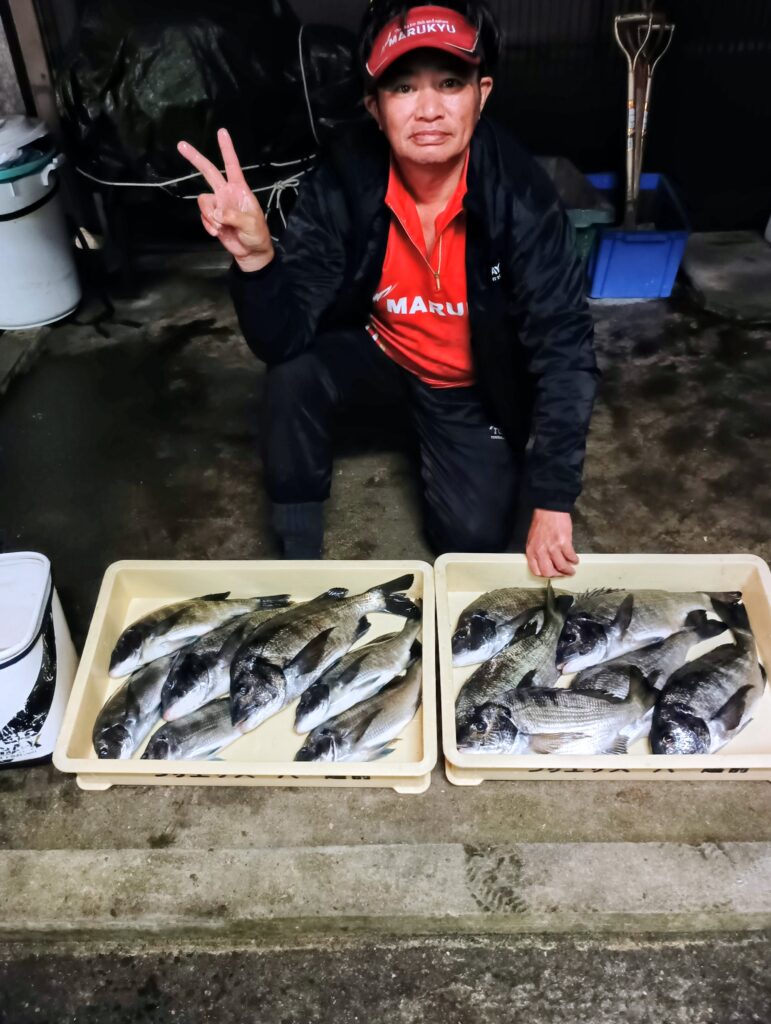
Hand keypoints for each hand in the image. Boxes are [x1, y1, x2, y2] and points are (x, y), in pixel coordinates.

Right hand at [177, 127, 273, 271]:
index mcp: (240, 189)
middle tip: (180, 145)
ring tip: (221, 228)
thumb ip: (234, 217)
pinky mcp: (212, 217)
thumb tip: (217, 213)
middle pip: (209, 172)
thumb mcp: (251, 224)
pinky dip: (209, 226)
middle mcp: (226, 193)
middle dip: (195, 158)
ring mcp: (218, 205)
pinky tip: (219, 233)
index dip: (227, 149)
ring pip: (203, 201)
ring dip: (209, 216)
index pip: (232, 165)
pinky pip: (203, 216)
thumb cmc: (256, 235)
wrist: (250, 252)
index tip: (222, 132)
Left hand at [526, 509, 578, 577]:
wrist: (549, 509)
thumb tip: (545, 562)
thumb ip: (537, 551)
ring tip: (571, 569)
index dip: (546, 575)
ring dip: (568, 570)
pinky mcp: (564, 542)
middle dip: (558, 575)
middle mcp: (541, 551)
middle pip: (549, 572)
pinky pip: (570, 557)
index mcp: (532, 550)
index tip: (552, 574)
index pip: (537, 571)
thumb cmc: (541, 522)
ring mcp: (552, 547)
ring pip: (561, 567)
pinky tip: (575, 559)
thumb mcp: (533, 539)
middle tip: (563, 574)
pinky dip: (574, 560)